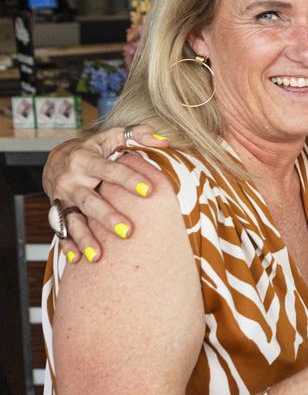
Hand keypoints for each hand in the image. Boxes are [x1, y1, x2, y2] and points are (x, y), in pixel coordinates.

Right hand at [43, 124, 168, 261]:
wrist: (55, 158)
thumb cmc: (93, 149)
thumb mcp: (112, 137)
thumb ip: (138, 135)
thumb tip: (164, 141)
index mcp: (87, 160)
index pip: (110, 170)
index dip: (129, 179)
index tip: (149, 191)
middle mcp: (71, 181)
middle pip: (90, 201)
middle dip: (107, 217)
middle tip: (128, 231)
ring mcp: (62, 199)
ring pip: (72, 220)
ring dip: (85, 238)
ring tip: (99, 255)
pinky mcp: (57, 212)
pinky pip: (60, 230)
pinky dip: (68, 245)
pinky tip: (77, 259)